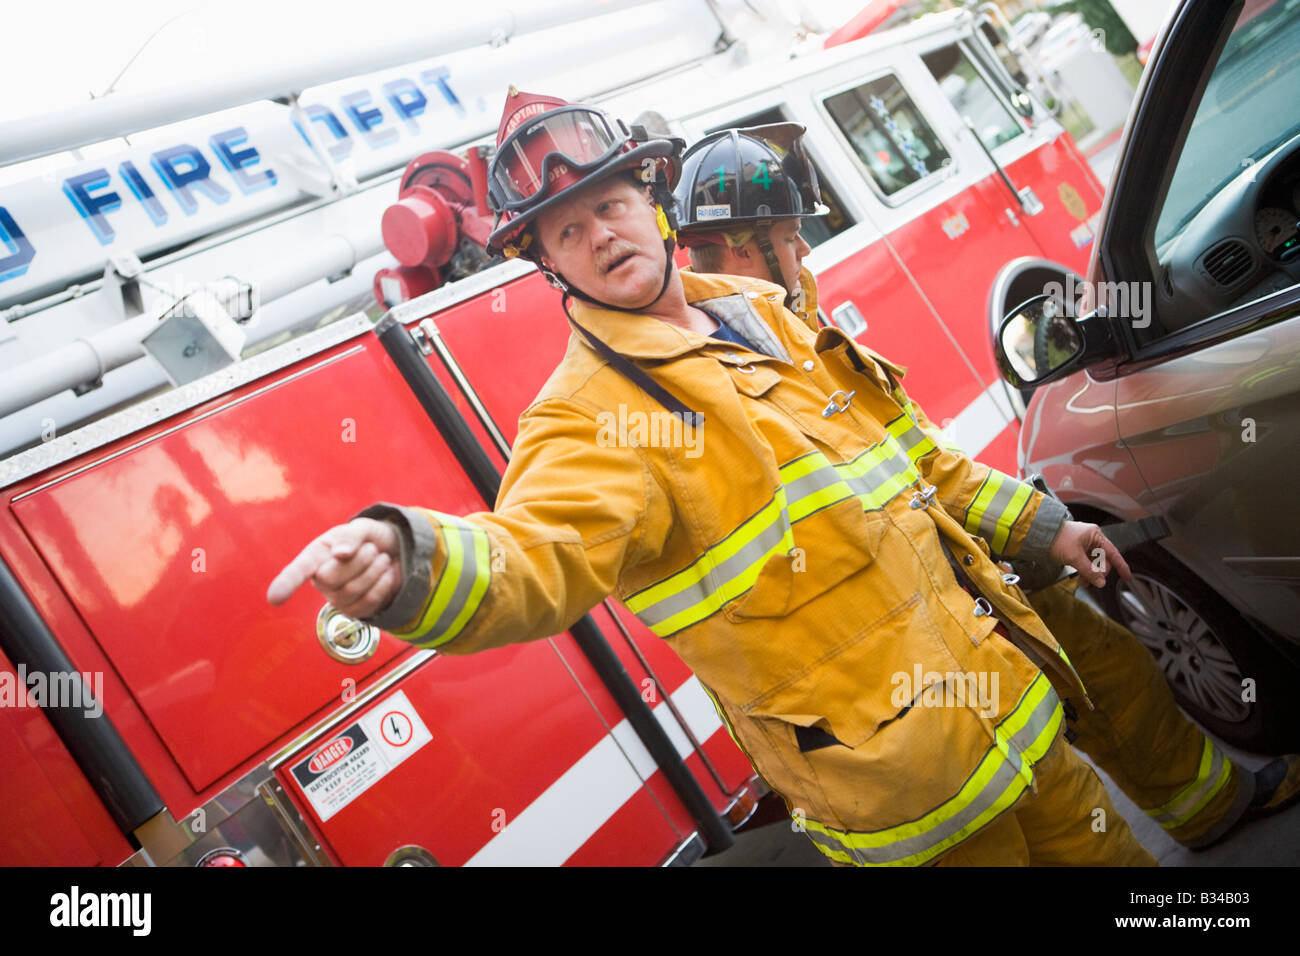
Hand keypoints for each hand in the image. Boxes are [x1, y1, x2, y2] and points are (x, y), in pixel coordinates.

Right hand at [266, 518, 401, 618]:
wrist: (394, 552)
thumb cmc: (369, 539)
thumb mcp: (363, 528)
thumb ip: (351, 536)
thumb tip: (340, 553)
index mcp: (317, 555)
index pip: (299, 570)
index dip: (287, 583)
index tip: (274, 598)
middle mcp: (321, 580)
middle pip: (330, 578)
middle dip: (358, 560)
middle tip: (371, 548)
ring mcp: (336, 598)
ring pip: (353, 590)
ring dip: (375, 569)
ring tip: (380, 558)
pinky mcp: (354, 611)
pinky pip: (369, 602)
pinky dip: (383, 584)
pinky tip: (385, 574)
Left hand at [1047, 520, 1132, 587]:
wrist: (1038, 534)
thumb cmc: (1056, 539)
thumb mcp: (1074, 557)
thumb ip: (1089, 571)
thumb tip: (1101, 582)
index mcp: (1095, 535)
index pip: (1113, 553)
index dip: (1121, 566)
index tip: (1127, 577)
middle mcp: (1092, 538)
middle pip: (1104, 560)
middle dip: (1099, 572)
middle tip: (1093, 581)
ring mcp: (1084, 544)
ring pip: (1094, 563)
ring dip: (1091, 573)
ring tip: (1085, 583)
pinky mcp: (1077, 549)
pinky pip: (1086, 562)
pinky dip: (1085, 571)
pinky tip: (1082, 579)